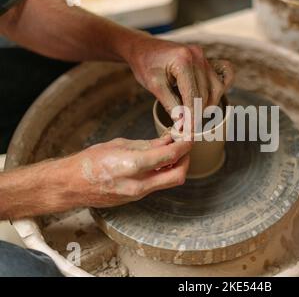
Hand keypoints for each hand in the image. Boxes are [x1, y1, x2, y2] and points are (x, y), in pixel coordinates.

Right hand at [0, 135, 191, 218]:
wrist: (71, 185)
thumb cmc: (90, 161)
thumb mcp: (120, 145)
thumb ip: (147, 145)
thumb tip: (168, 140)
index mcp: (133, 166)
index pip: (170, 156)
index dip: (184, 146)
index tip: (189, 138)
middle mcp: (139, 184)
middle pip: (178, 176)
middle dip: (186, 160)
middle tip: (184, 147)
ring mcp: (138, 194)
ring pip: (169, 182)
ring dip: (176, 167)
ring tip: (171, 152)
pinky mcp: (136, 199)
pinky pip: (158, 186)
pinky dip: (164, 173)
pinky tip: (159, 162)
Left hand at [125, 34, 233, 119]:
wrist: (144, 48)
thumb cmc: (146, 65)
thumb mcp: (154, 86)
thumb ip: (170, 104)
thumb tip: (183, 124)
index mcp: (183, 61)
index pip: (193, 96)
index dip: (192, 117)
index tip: (188, 131)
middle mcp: (198, 56)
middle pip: (207, 94)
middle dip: (198, 113)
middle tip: (188, 127)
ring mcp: (204, 57)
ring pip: (217, 88)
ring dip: (209, 104)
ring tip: (193, 112)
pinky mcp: (207, 59)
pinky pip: (226, 74)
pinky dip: (221, 87)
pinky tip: (211, 97)